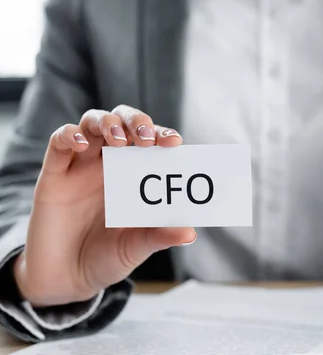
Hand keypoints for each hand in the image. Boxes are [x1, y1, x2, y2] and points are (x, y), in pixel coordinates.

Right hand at [13, 105, 195, 306]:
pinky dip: (68, 135)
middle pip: (122, 122)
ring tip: (118, 139)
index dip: (162, 134)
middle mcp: (108, 164)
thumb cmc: (106, 258)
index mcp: (134, 175)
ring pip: (91, 124)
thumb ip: (160, 236)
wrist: (66, 280)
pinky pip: (58, 143)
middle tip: (146, 138)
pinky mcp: (53, 175)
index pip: (150, 142)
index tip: (175, 142)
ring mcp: (80, 167)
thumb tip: (191, 232)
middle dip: (136, 122)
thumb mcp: (136, 248)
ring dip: (107, 122)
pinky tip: (80, 143)